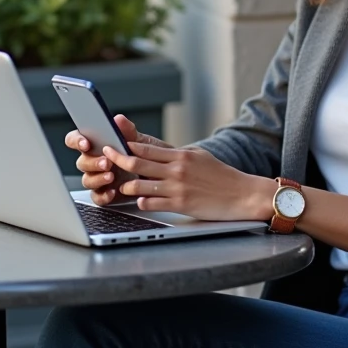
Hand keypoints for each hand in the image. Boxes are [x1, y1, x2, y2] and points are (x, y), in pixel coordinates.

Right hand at [65, 115, 172, 205]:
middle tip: (106, 162)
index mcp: (98, 144)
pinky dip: (103, 195)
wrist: (161, 177)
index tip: (86, 143)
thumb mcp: (141, 142)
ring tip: (111, 176)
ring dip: (97, 178)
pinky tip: (113, 192)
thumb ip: (128, 131)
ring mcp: (99, 178)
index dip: (77, 140)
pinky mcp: (104, 193)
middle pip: (82, 162)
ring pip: (87, 179)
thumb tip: (119, 119)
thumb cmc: (147, 157)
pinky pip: (97, 196)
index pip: (77, 139)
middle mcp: (95, 161)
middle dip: (92, 162)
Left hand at [104, 142, 275, 221]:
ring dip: (126, 185)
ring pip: (140, 184)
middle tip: (104, 157)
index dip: (126, 145)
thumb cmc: (221, 175)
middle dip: (117, 159)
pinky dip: (142, 202)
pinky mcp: (181, 204)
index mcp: (180, 155)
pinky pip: (153, 203)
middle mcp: (176, 169)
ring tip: (119, 186)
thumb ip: (177, 154)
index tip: (112, 142)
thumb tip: (157, 151)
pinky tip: (138, 201)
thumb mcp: (199, 156)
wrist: (242, 193)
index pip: (146, 147)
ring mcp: (177, 187)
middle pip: (138, 162)